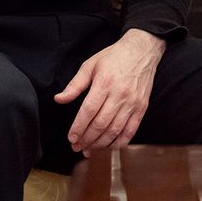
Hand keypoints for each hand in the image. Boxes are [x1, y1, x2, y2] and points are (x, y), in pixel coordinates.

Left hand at [54, 29, 164, 155]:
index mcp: (104, 83)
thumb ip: (75, 85)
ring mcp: (132, 102)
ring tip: (89, 149)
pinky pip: (131, 130)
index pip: (88, 111)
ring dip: (100, 144)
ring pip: (115, 130)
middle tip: (77, 147)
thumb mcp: (90, 65)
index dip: (78, 127)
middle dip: (86, 139)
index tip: (71, 138)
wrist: (142, 50)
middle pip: (100, 124)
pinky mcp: (142, 107)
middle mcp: (119, 94)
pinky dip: (120, 142)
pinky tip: (110, 146)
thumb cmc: (114, 57)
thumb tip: (59, 99)